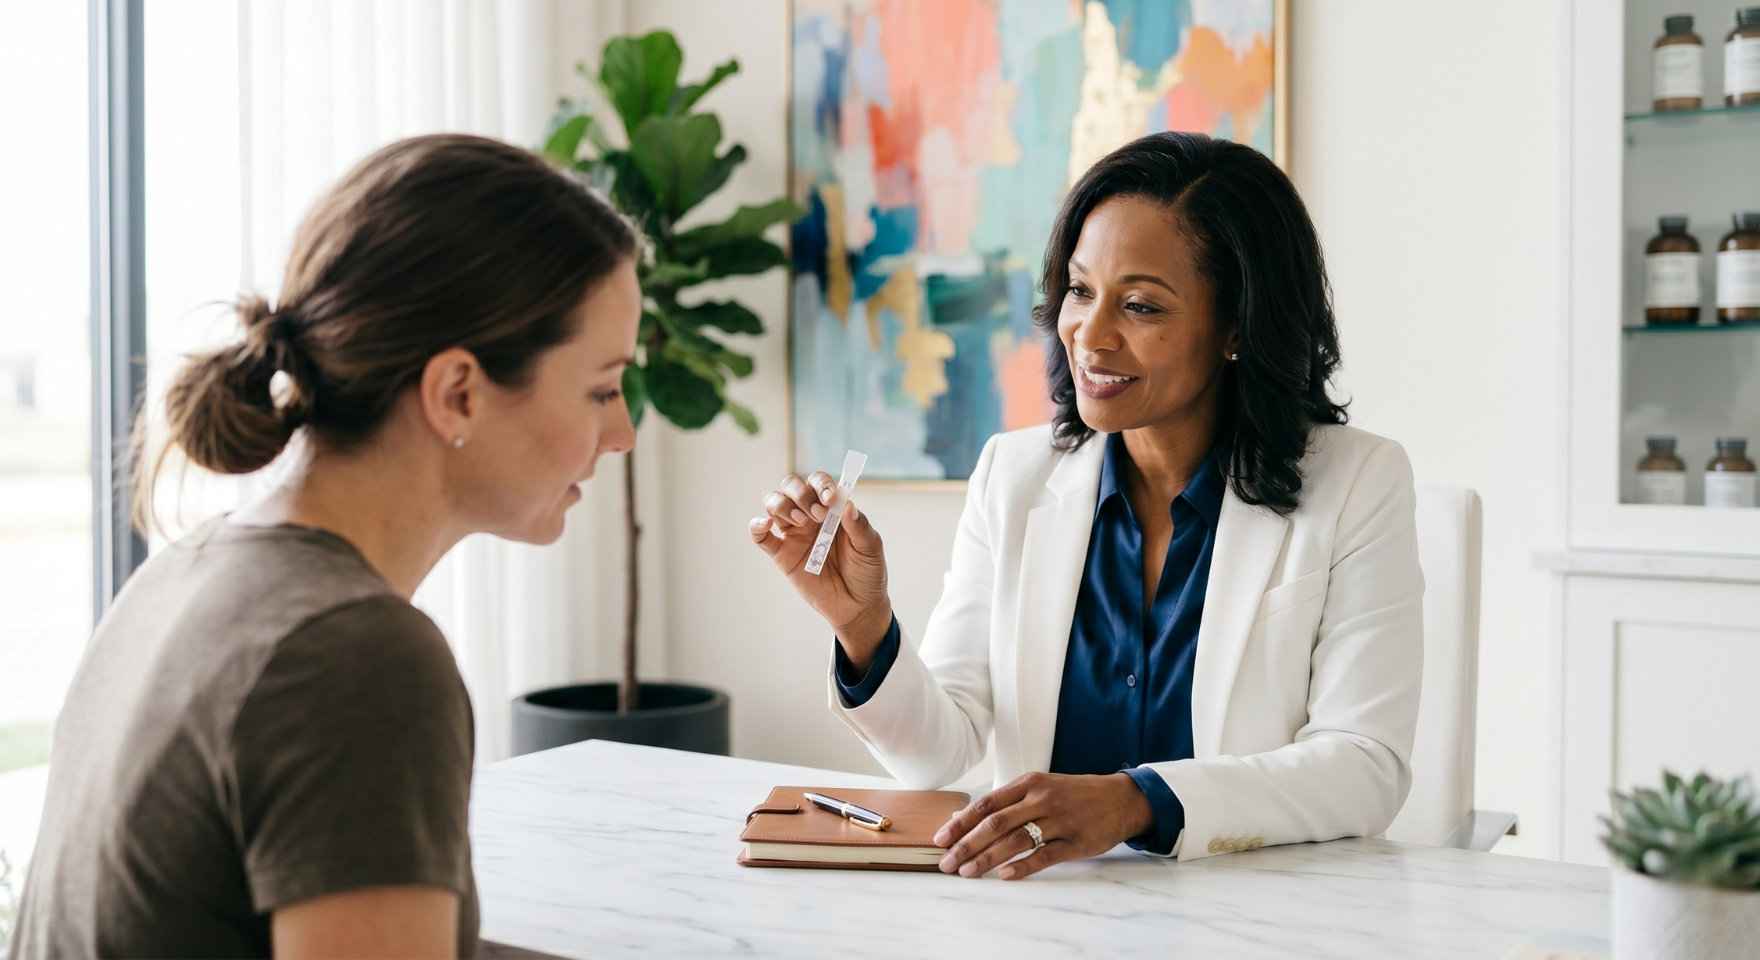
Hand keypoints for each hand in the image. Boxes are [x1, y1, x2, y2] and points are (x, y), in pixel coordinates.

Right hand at [749, 472, 891, 668]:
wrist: (858, 607)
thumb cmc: (867, 572)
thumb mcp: (871, 548)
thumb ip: (859, 526)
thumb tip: (847, 504)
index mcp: (832, 509)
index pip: (819, 483)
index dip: (821, 485)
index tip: (830, 499)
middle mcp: (810, 516)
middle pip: (792, 487)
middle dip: (801, 494)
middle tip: (818, 515)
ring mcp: (794, 534)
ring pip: (774, 504)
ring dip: (782, 505)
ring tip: (800, 521)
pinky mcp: (782, 555)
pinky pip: (761, 537)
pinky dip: (756, 526)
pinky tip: (764, 524)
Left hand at [934, 772, 1154, 880]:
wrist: (1119, 799)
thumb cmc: (1073, 794)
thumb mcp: (1040, 787)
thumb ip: (1007, 802)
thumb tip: (966, 820)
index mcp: (1029, 783)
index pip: (986, 804)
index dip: (961, 823)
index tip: (941, 839)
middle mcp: (1041, 799)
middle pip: (995, 823)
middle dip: (966, 845)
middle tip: (947, 863)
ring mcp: (1059, 820)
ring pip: (1015, 840)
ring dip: (987, 858)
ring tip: (967, 872)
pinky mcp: (1075, 842)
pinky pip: (1044, 856)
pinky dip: (1022, 866)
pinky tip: (1004, 875)